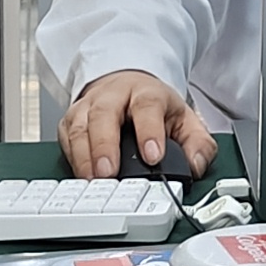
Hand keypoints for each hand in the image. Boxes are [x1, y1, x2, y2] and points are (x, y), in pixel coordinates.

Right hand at [63, 68, 212, 178]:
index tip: (152, 156)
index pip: (147, 107)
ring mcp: (89, 106)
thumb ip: (198, 144)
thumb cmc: (154, 108)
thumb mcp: (184, 120)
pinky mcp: (72, 119)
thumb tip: (196, 165)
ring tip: (93, 179)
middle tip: (109, 173)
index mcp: (147, 93)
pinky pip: (67, 136)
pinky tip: (80, 174)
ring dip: (84, 155)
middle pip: (104, 114)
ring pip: (80, 125)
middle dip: (105, 145)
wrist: (127, 86)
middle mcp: (114, 96)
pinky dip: (71, 156)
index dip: (149, 131)